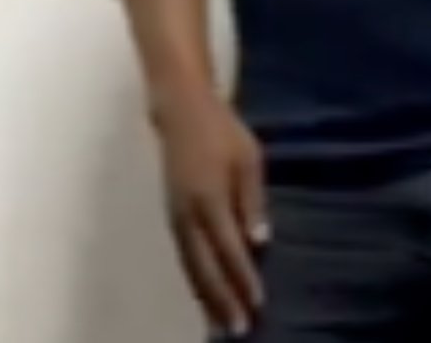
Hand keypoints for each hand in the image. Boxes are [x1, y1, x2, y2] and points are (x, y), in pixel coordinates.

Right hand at [155, 92, 267, 336]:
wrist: (181, 109)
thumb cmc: (222, 130)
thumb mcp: (248, 159)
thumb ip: (253, 201)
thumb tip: (259, 242)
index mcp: (210, 197)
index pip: (229, 248)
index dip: (243, 278)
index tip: (257, 304)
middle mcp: (188, 213)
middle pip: (205, 266)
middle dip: (222, 299)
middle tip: (238, 329)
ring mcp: (175, 214)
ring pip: (189, 264)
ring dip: (205, 295)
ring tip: (219, 323)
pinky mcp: (170, 213)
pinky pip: (182, 254)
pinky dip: (193, 277)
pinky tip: (203, 292)